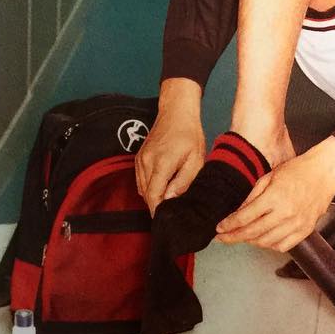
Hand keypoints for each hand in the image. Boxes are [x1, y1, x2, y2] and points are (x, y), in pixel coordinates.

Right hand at [135, 80, 204, 215]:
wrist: (176, 112)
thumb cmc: (189, 134)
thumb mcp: (195, 159)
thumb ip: (183, 181)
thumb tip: (171, 198)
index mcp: (161, 164)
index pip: (154, 196)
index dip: (158, 211)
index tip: (165, 222)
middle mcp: (146, 162)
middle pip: (147, 194)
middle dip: (157, 206)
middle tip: (171, 215)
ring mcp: (140, 159)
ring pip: (142, 188)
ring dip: (153, 197)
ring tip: (168, 203)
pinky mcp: (139, 157)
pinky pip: (141, 179)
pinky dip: (149, 187)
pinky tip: (162, 188)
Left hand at [216, 137, 334, 252]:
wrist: (324, 172)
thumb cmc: (297, 171)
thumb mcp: (269, 177)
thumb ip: (252, 197)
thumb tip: (238, 213)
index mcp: (274, 198)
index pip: (244, 217)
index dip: (229, 225)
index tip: (219, 229)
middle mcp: (285, 214)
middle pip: (253, 233)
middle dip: (234, 237)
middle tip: (224, 238)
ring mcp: (297, 224)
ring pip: (267, 242)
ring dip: (251, 241)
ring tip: (244, 236)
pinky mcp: (306, 230)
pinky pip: (283, 246)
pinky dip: (271, 245)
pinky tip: (264, 238)